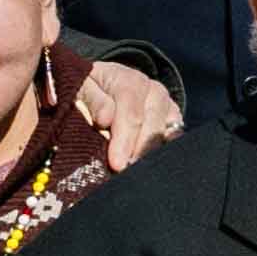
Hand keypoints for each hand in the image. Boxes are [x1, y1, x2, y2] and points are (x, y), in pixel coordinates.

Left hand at [68, 55, 186, 168]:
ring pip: (166, 134)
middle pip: (152, 127)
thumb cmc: (88, 88)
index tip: (116, 164)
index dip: (124, 140)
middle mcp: (154, 91)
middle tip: (124, 174)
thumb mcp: (80, 86)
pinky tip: (150, 164)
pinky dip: (164, 150)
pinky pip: (175, 136)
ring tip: (133, 172)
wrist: (104, 83)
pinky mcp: (173, 118)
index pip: (132, 113)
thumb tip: (106, 119)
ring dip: (150, 155)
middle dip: (138, 153)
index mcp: (130, 81)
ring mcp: (167, 104)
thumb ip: (92, 99)